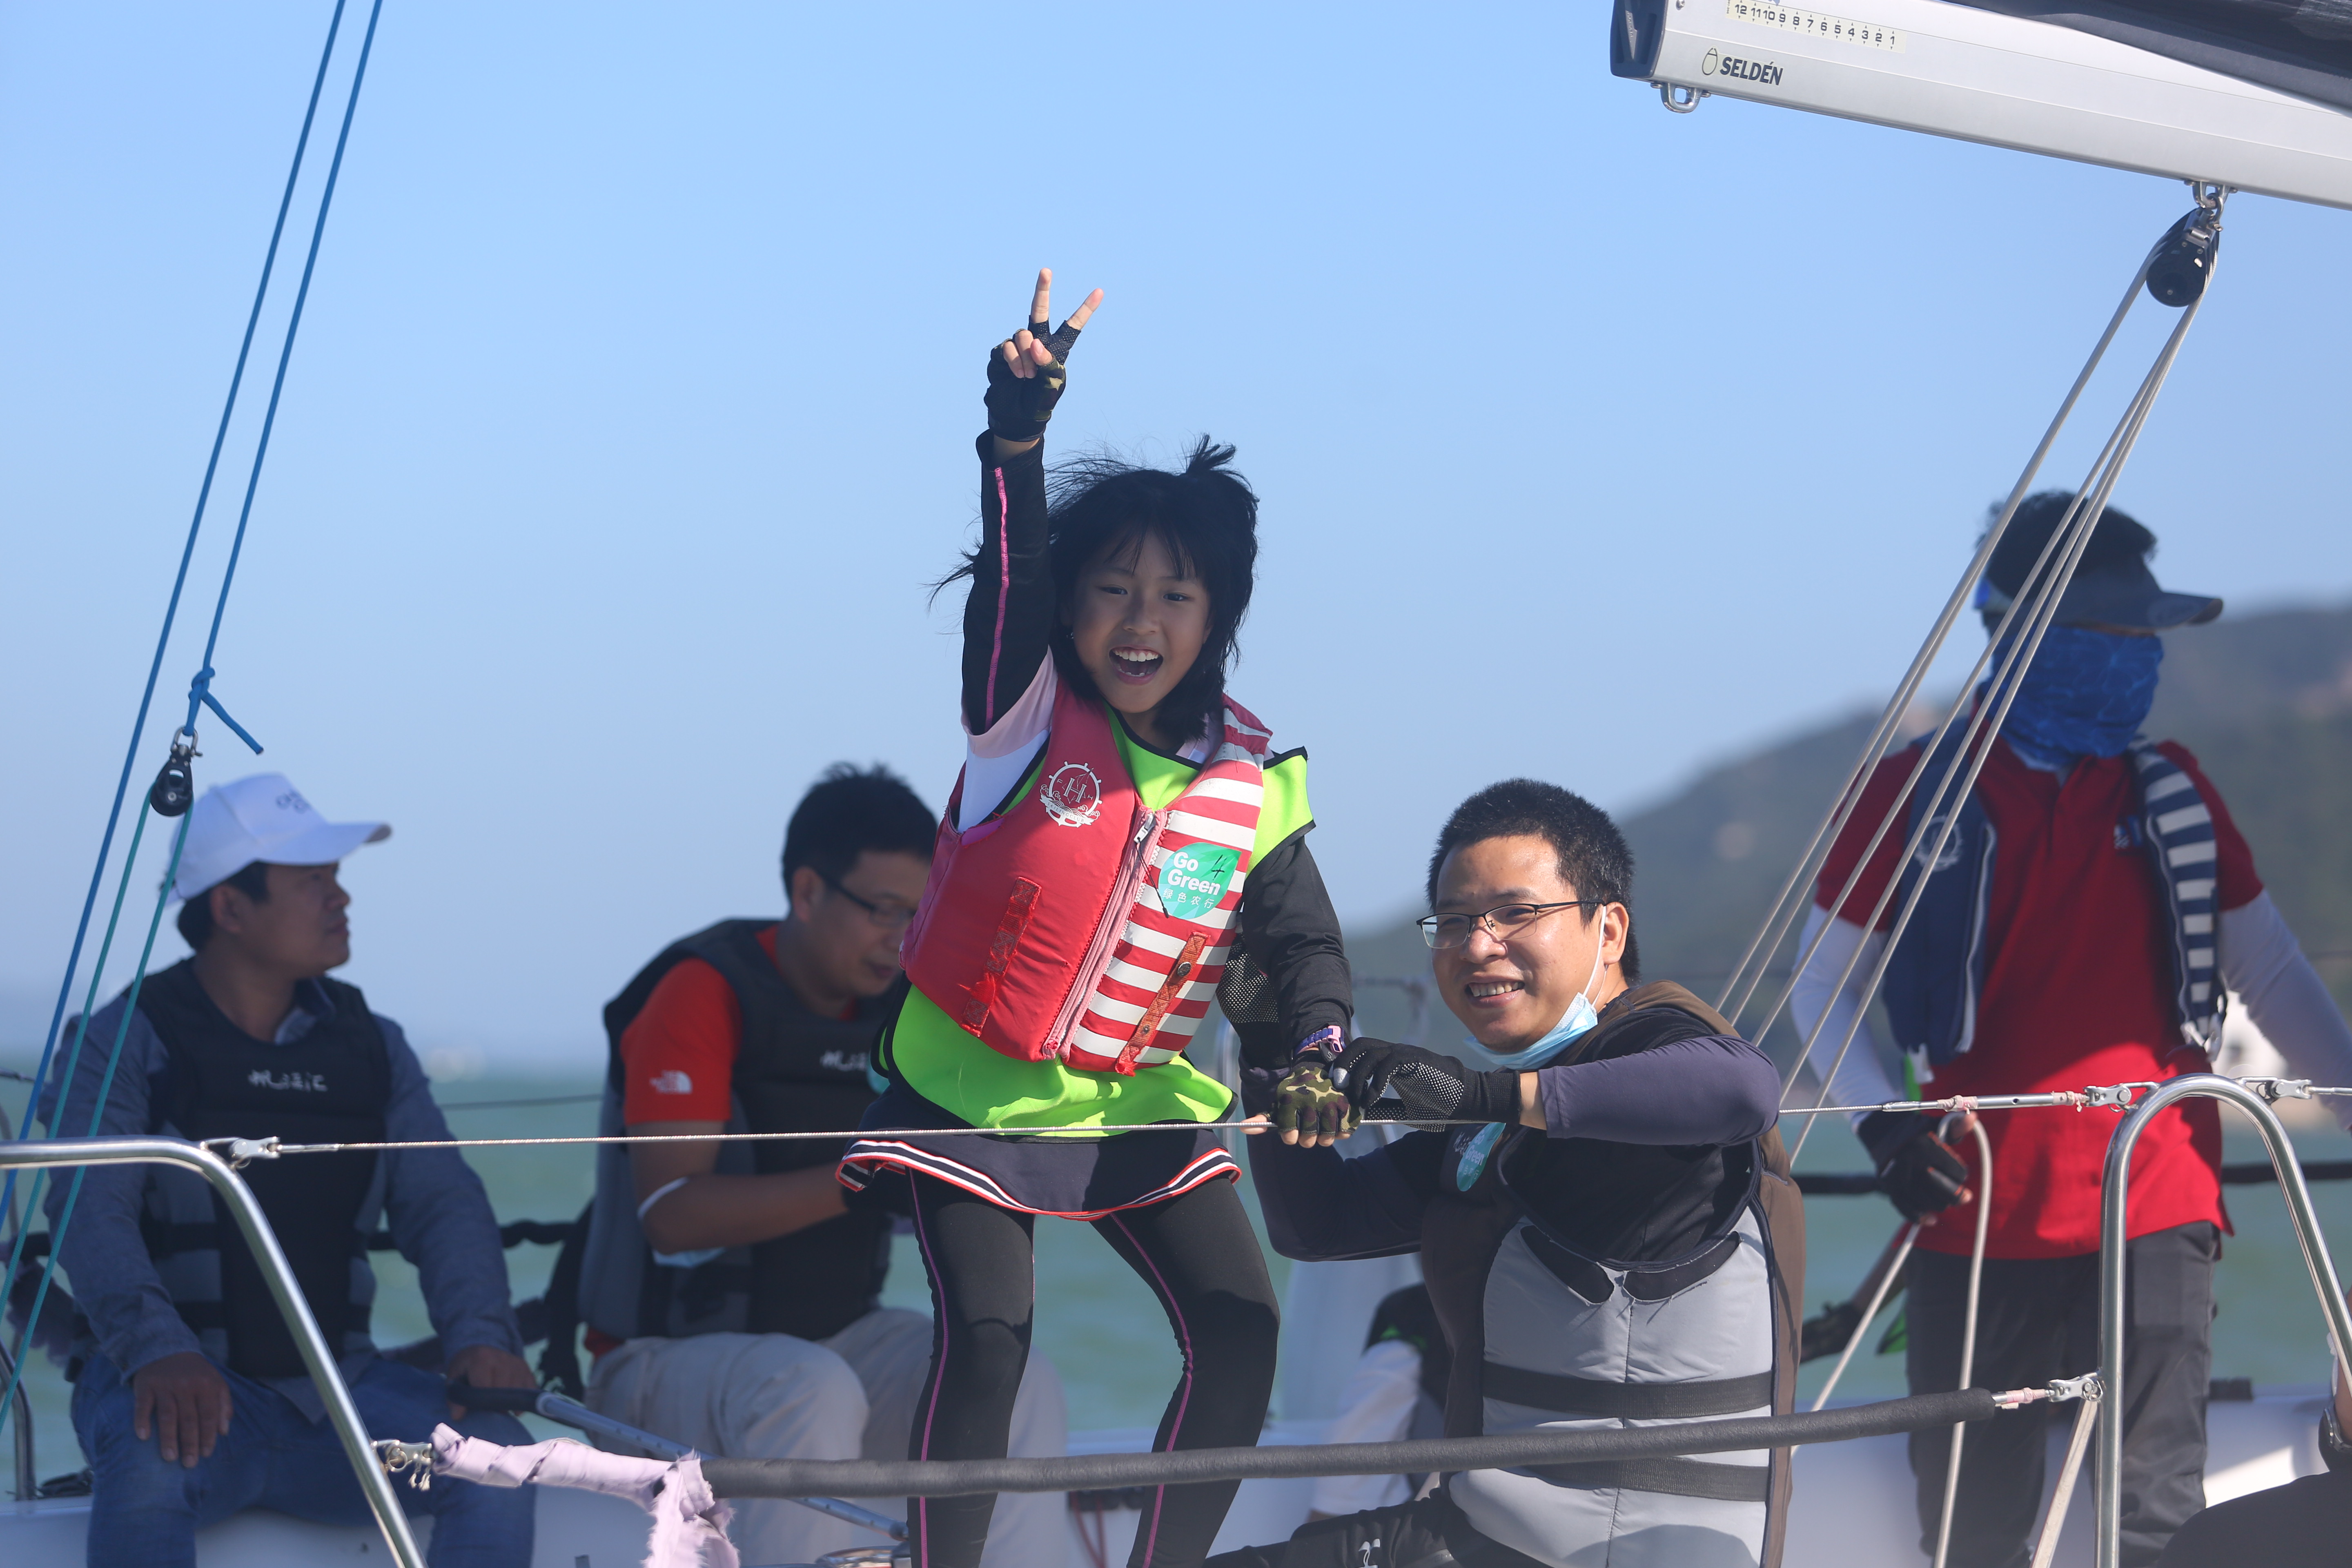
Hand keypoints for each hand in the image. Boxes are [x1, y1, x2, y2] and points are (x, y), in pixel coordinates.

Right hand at [132, 1350, 232, 1467]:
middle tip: (189, 1464)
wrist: (167, 1348)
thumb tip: (224, 1431)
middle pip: (189, 1419)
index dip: (208, 1436)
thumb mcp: (216, 1382)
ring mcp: (165, 1386)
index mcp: (207, 1385)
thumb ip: (224, 1405)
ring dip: (168, 1438)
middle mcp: (187, 1386)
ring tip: (170, 1457)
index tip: (206, 1454)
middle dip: (190, 1443)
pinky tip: (143, 1437)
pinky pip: (143, 1406)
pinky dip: (142, 1421)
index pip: (209, 1415)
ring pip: (168, 1416)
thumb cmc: (195, 1372)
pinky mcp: (146, 1386)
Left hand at [445, 1343, 536, 1420]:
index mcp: (481, 1359)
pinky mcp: (526, 1368)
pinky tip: (512, 1407)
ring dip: (508, 1404)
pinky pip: (529, 1390)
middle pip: (502, 1392)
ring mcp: (516, 1363)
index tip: (479, 1412)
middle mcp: (502, 1358)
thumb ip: (455, 1397)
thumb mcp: (454, 1379)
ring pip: (516, 1393)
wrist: (479, 1349)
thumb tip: (457, 1417)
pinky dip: (522, 1401)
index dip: (482, 1403)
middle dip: (495, 1405)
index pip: (485, 1388)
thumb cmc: (465, 1368)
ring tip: (498, 1407)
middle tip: (488, 1411)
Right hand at [985, 268, 1103, 447]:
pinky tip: (1016, 374)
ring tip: (1027, 375)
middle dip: (1042, 290)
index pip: (1073, 325)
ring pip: (1023, 335)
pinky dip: (1013, 361)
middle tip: (1046, 270)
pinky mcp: (1002, 350)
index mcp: (1057, 348)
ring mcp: (1018, 344)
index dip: (1086, 309)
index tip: (1099, 292)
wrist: (1015, 413)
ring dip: (1025, 356)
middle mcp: (1038, 341)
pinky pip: (1007, 347)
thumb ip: (1047, 364)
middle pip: (1039, 310)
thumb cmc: (1038, 401)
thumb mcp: (1051, 385)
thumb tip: (1034, 343)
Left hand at [1271, 1061, 1357, 1146]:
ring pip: (1326, 1139)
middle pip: (1308, 1140)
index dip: (1290, 1137)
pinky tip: (1334, 1124)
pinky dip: (1340, 1132)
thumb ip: (1263, 1118)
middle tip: (1307, 1130)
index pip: (1289, 1136)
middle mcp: (1310, 1102)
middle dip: (1306, 1139)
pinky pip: (1344, 1132)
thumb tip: (1244, 1128)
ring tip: (1321, 1129)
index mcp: (1290, 1102)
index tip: (1292, 1132)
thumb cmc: (1295, 1092)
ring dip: (1323, 1138)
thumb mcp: (1279, 1102)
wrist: (1316, 1068)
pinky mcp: (1345, 1105)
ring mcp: (1329, 1103)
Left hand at [1332, 1039, 1518, 1124]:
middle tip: (1337, 1085)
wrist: (1467, 1099)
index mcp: (1392, 1062)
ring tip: (1355, 1098)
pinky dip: (1375, 1081)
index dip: (1345, 1064)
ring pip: (1371, 1052)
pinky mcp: (1416, 1059)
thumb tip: (1359, 1115)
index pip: (1361, 1052)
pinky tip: (1371, 1098)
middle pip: (1361, 1045)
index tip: (1335, 1084)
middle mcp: (1396, 1052)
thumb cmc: (1438, 1105)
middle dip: (1344, 1062)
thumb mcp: (1404, 1109)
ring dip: (1358, 1075)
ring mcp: (1407, 1053)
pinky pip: (1388, 1062)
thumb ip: (1383, 1107)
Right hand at [1859, 1110, 1972, 1223]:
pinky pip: (1906, 1209)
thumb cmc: (1917, 1131)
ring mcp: (1899, 1177)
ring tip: (1944, 1200)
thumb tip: (1972, 1117)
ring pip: (1929, 1203)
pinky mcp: (1889, 1187)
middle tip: (1965, 1197)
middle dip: (1957, 1196)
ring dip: (1941, 1205)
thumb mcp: (1936, 1125)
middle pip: (1945, 1192)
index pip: (1957, 1173)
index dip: (1961, 1175)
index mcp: (1926, 1147)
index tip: (1959, 1173)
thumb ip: (1956, 1126)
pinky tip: (1931, 1219)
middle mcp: (1912, 1163)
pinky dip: (1920, 1217)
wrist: (1883, 1133)